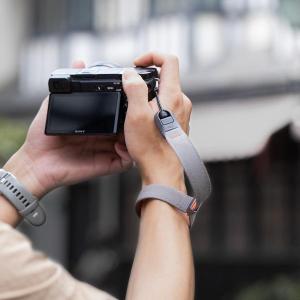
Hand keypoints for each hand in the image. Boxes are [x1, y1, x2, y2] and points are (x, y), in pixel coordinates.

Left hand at [4, 61, 131, 197]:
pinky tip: (122, 144)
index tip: (131, 99)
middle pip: (128, 129)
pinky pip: (125, 161)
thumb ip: (69, 87)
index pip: (117, 114)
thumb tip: (79, 62)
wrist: (35, 162)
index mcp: (95, 124)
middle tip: (135, 113)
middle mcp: (103, 137)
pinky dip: (129, 153)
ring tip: (132, 127)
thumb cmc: (42, 137)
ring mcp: (106, 151)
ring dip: (136, 136)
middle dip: (134, 121)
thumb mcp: (54, 105)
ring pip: (131, 143)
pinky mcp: (106, 165)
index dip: (126, 108)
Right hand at [122, 52, 191, 191]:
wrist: (162, 171)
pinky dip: (152, 106)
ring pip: (164, 92)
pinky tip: (143, 122)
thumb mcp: (136, 115)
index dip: (151, 56)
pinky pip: (165, 106)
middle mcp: (181, 101)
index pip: (169, 60)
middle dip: (146, 78)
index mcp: (173, 95)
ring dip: (147, 95)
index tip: (136, 65)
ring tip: (134, 111)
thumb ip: (134, 89)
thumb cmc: (151, 148)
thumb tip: (131, 74)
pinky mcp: (178, 122)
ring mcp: (181, 112)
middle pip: (165, 76)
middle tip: (130, 90)